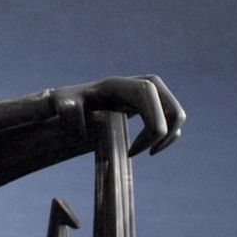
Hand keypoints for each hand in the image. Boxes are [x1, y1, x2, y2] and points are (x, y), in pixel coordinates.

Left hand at [49, 76, 184, 156]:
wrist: (72, 102)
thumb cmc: (65, 104)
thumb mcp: (59, 104)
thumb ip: (65, 110)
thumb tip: (81, 127)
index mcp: (119, 84)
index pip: (150, 96)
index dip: (151, 126)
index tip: (132, 151)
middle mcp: (139, 83)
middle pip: (171, 108)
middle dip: (162, 135)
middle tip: (141, 152)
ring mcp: (149, 91)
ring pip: (176, 113)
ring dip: (169, 135)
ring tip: (148, 150)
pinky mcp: (152, 101)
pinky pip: (174, 117)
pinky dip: (170, 134)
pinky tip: (150, 147)